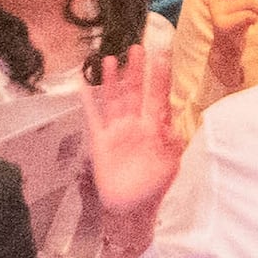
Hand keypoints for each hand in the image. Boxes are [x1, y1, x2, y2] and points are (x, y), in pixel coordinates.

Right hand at [88, 44, 180, 216]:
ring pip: (115, 100)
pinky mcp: (101, 141)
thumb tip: (173, 125)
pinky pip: (94, 117)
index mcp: (156, 128)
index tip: (161, 55)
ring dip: (112, 80)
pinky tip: (83, 85)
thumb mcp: (169, 165)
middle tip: (137, 48)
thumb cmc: (153, 188)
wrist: (130, 210)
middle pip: (136, 92)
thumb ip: (171, 143)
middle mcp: (136, 125)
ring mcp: (118, 131)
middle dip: (137, 71)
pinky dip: (88, 102)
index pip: (158, 96)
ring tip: (110, 59)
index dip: (160, 76)